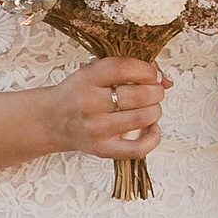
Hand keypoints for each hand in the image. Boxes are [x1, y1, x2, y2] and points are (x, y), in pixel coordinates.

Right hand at [39, 56, 166, 162]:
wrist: (51, 121)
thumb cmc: (78, 94)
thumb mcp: (94, 73)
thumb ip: (128, 70)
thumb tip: (166, 80)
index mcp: (86, 78)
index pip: (124, 68)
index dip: (147, 69)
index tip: (151, 73)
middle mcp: (89, 103)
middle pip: (140, 95)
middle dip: (156, 91)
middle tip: (153, 91)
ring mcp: (96, 129)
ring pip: (144, 117)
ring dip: (155, 110)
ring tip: (149, 107)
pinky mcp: (103, 149)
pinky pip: (139, 148)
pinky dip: (153, 137)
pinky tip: (151, 127)